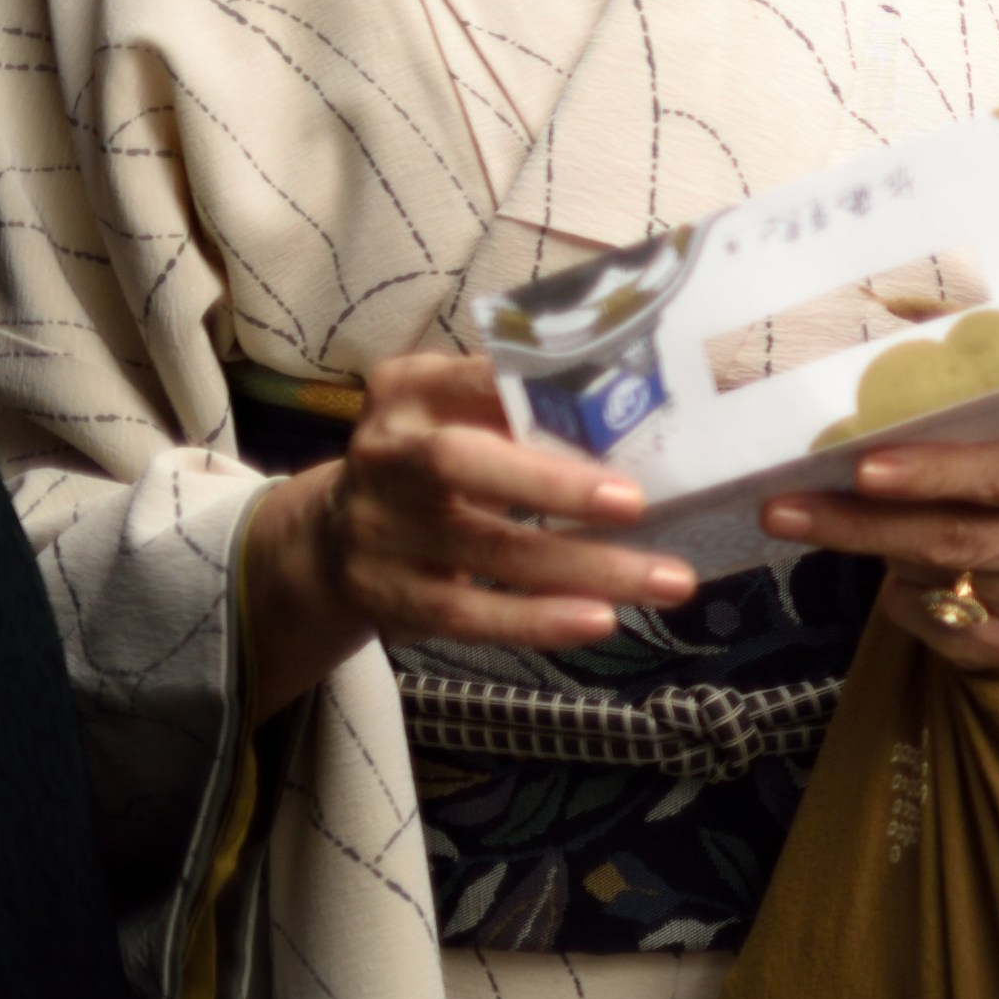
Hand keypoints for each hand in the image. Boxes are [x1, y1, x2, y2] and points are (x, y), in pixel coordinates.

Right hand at [235, 351, 697, 721]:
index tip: (617, 402)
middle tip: (638, 503)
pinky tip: (599, 619)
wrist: (330, 540)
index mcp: (411, 390)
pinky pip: (471, 615)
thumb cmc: (436, 461)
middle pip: (462, 464)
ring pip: (489, 551)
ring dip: (587, 569)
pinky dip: (539, 620)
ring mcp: (380, 532)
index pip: (476, 378)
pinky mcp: (391, 597)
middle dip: (554, 485)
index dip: (539, 391)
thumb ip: (524, 408)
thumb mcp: (459, 416)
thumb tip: (645, 412)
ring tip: (668, 582)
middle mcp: (385, 455)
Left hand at [763, 436, 998, 672]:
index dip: (934, 472)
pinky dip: (900, 593)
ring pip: (932, 578)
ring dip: (873, 548)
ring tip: (826, 516)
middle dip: (859, 522)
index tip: (861, 468)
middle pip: (954, 538)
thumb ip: (982, 422)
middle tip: (781, 508)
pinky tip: (903, 569)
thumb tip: (867, 412)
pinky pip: (930, 622)